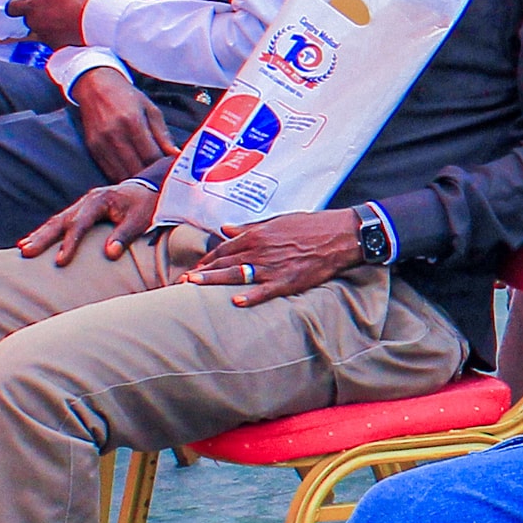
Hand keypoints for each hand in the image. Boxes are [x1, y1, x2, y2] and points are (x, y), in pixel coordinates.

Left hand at [6, 0, 94, 47]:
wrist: (99, 23)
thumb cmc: (83, 2)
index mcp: (32, 6)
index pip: (12, 7)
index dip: (19, 3)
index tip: (28, 2)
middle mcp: (34, 23)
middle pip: (28, 18)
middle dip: (38, 13)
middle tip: (54, 8)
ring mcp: (44, 37)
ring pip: (40, 30)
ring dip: (49, 24)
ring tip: (66, 18)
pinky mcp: (56, 47)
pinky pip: (52, 39)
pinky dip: (59, 34)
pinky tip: (71, 28)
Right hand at [21, 176, 160, 265]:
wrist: (146, 189)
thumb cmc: (144, 206)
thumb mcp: (140, 220)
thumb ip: (124, 235)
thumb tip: (110, 254)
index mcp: (99, 200)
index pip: (80, 224)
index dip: (70, 243)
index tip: (60, 261)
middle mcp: (86, 201)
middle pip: (61, 221)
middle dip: (43, 238)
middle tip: (26, 252)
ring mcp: (80, 205)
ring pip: (55, 221)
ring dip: (39, 235)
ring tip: (23, 249)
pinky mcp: (79, 211)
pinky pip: (58, 222)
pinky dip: (45, 232)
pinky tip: (30, 242)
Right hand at [68, 67, 178, 179]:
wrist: (96, 87)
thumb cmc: (127, 97)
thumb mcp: (151, 110)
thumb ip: (163, 135)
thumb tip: (176, 156)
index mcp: (132, 122)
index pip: (151, 156)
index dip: (163, 168)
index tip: (173, 172)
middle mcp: (115, 134)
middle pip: (137, 168)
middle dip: (152, 178)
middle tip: (163, 181)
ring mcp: (101, 143)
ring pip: (122, 174)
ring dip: (138, 181)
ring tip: (150, 183)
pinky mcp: (93, 149)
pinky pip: (109, 171)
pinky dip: (123, 178)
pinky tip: (134, 177)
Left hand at [183, 208, 361, 305]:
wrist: (340, 235)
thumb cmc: (310, 226)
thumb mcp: (277, 221)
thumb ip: (249, 227)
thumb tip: (225, 229)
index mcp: (256, 234)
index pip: (223, 248)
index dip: (206, 259)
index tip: (194, 268)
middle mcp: (260, 250)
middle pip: (224, 262)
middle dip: (201, 272)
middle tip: (182, 282)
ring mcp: (273, 266)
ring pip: (236, 275)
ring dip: (213, 280)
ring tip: (192, 287)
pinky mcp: (288, 280)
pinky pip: (265, 290)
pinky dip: (251, 296)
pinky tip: (236, 301)